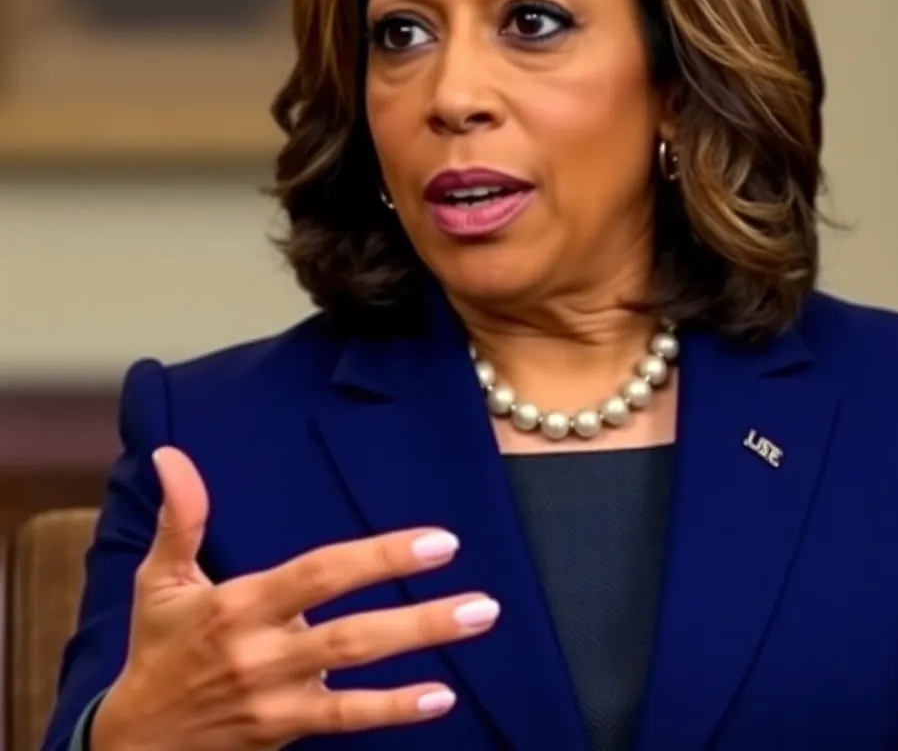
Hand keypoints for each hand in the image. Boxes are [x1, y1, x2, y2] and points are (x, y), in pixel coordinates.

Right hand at [91, 447, 496, 750]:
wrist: (136, 744)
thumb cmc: (158, 649)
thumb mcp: (160, 581)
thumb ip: (180, 516)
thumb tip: (171, 455)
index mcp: (240, 604)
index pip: (320, 574)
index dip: (380, 558)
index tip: (439, 542)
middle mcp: (263, 649)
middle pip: (351, 631)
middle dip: (419, 615)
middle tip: (481, 599)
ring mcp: (278, 693)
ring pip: (357, 668)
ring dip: (420, 646)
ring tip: (477, 621)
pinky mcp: (286, 727)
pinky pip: (347, 719)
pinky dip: (395, 709)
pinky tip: (442, 696)